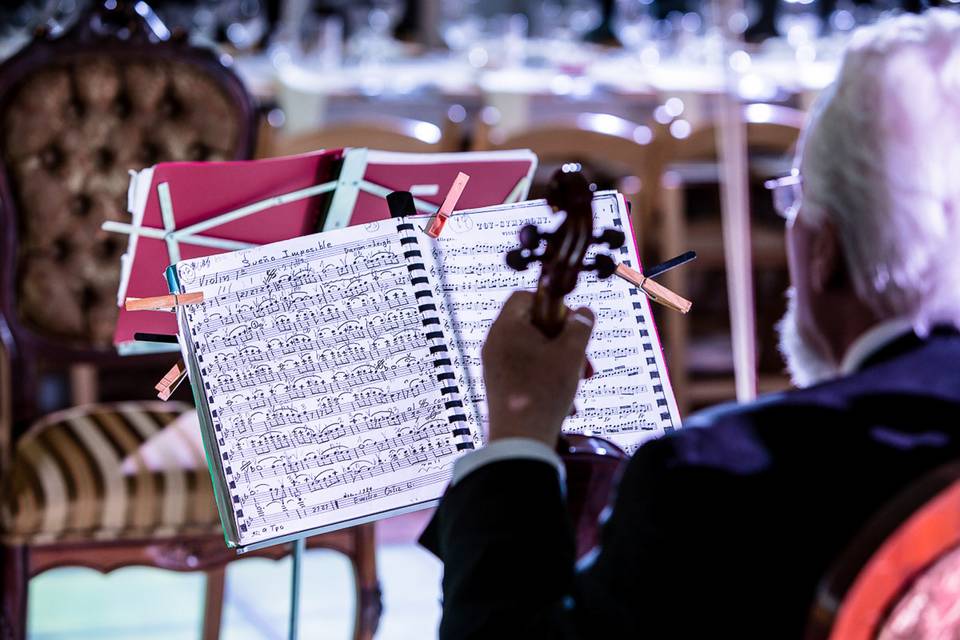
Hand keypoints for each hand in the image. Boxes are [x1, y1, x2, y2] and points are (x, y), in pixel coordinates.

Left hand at [481, 291, 594, 447]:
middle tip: (580, 356)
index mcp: (506, 327)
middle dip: (561, 338)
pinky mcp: (497, 383)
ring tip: (576, 379)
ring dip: (557, 359)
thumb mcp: (571, 353)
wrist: (520, 438)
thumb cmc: (543, 393)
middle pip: (531, 324)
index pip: (526, 296)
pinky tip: (562, 395)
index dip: (552, 304)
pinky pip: (523, 367)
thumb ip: (580, 326)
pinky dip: (544, 374)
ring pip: (531, 348)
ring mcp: (493, 363)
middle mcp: (494, 342)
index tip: (570, 324)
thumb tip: (584, 312)